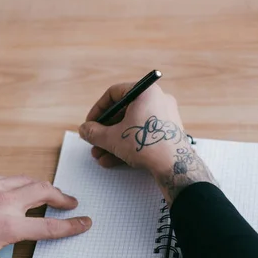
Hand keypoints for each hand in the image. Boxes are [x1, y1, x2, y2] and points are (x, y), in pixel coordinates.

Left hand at [0, 174, 91, 257]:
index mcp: (9, 227)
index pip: (50, 227)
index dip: (71, 226)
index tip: (85, 222)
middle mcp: (4, 202)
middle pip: (44, 191)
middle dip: (62, 196)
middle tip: (70, 202)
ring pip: (27, 179)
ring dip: (41, 185)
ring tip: (48, 192)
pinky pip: (6, 176)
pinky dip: (16, 182)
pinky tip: (15, 189)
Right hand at [79, 83, 215, 204]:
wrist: (174, 165)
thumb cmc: (145, 145)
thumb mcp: (112, 138)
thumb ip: (94, 132)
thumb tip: (83, 130)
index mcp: (145, 92)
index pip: (114, 94)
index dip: (97, 110)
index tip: (89, 124)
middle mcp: (157, 100)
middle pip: (122, 112)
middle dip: (104, 131)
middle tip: (94, 142)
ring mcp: (164, 117)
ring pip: (131, 126)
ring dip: (113, 141)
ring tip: (100, 156)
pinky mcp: (167, 132)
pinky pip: (142, 134)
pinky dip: (127, 145)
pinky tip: (112, 161)